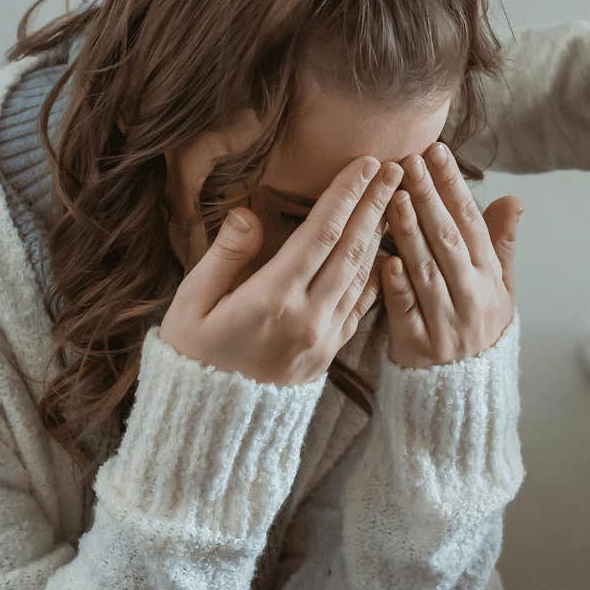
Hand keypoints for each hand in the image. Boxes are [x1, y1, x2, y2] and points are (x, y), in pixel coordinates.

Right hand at [159, 156, 402, 383]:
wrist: (208, 426)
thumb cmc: (192, 358)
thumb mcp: (191, 305)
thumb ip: (223, 257)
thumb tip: (248, 214)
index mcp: (272, 299)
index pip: (321, 234)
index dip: (346, 194)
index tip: (366, 163)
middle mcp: (307, 318)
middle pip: (352, 249)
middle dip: (376, 204)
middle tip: (398, 168)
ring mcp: (323, 339)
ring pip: (363, 276)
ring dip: (381, 234)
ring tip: (395, 199)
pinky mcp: (329, 354)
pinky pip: (362, 307)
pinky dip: (377, 274)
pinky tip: (386, 253)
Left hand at [379, 142, 520, 367]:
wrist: (465, 391)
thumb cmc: (478, 326)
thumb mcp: (500, 288)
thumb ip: (501, 243)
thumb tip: (514, 199)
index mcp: (488, 278)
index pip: (471, 223)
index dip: (453, 186)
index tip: (436, 152)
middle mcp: (470, 297)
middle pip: (447, 240)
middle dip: (428, 198)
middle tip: (409, 161)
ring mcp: (445, 323)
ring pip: (426, 271)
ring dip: (409, 233)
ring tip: (393, 197)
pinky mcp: (418, 346)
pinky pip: (406, 312)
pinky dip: (397, 287)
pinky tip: (386, 261)